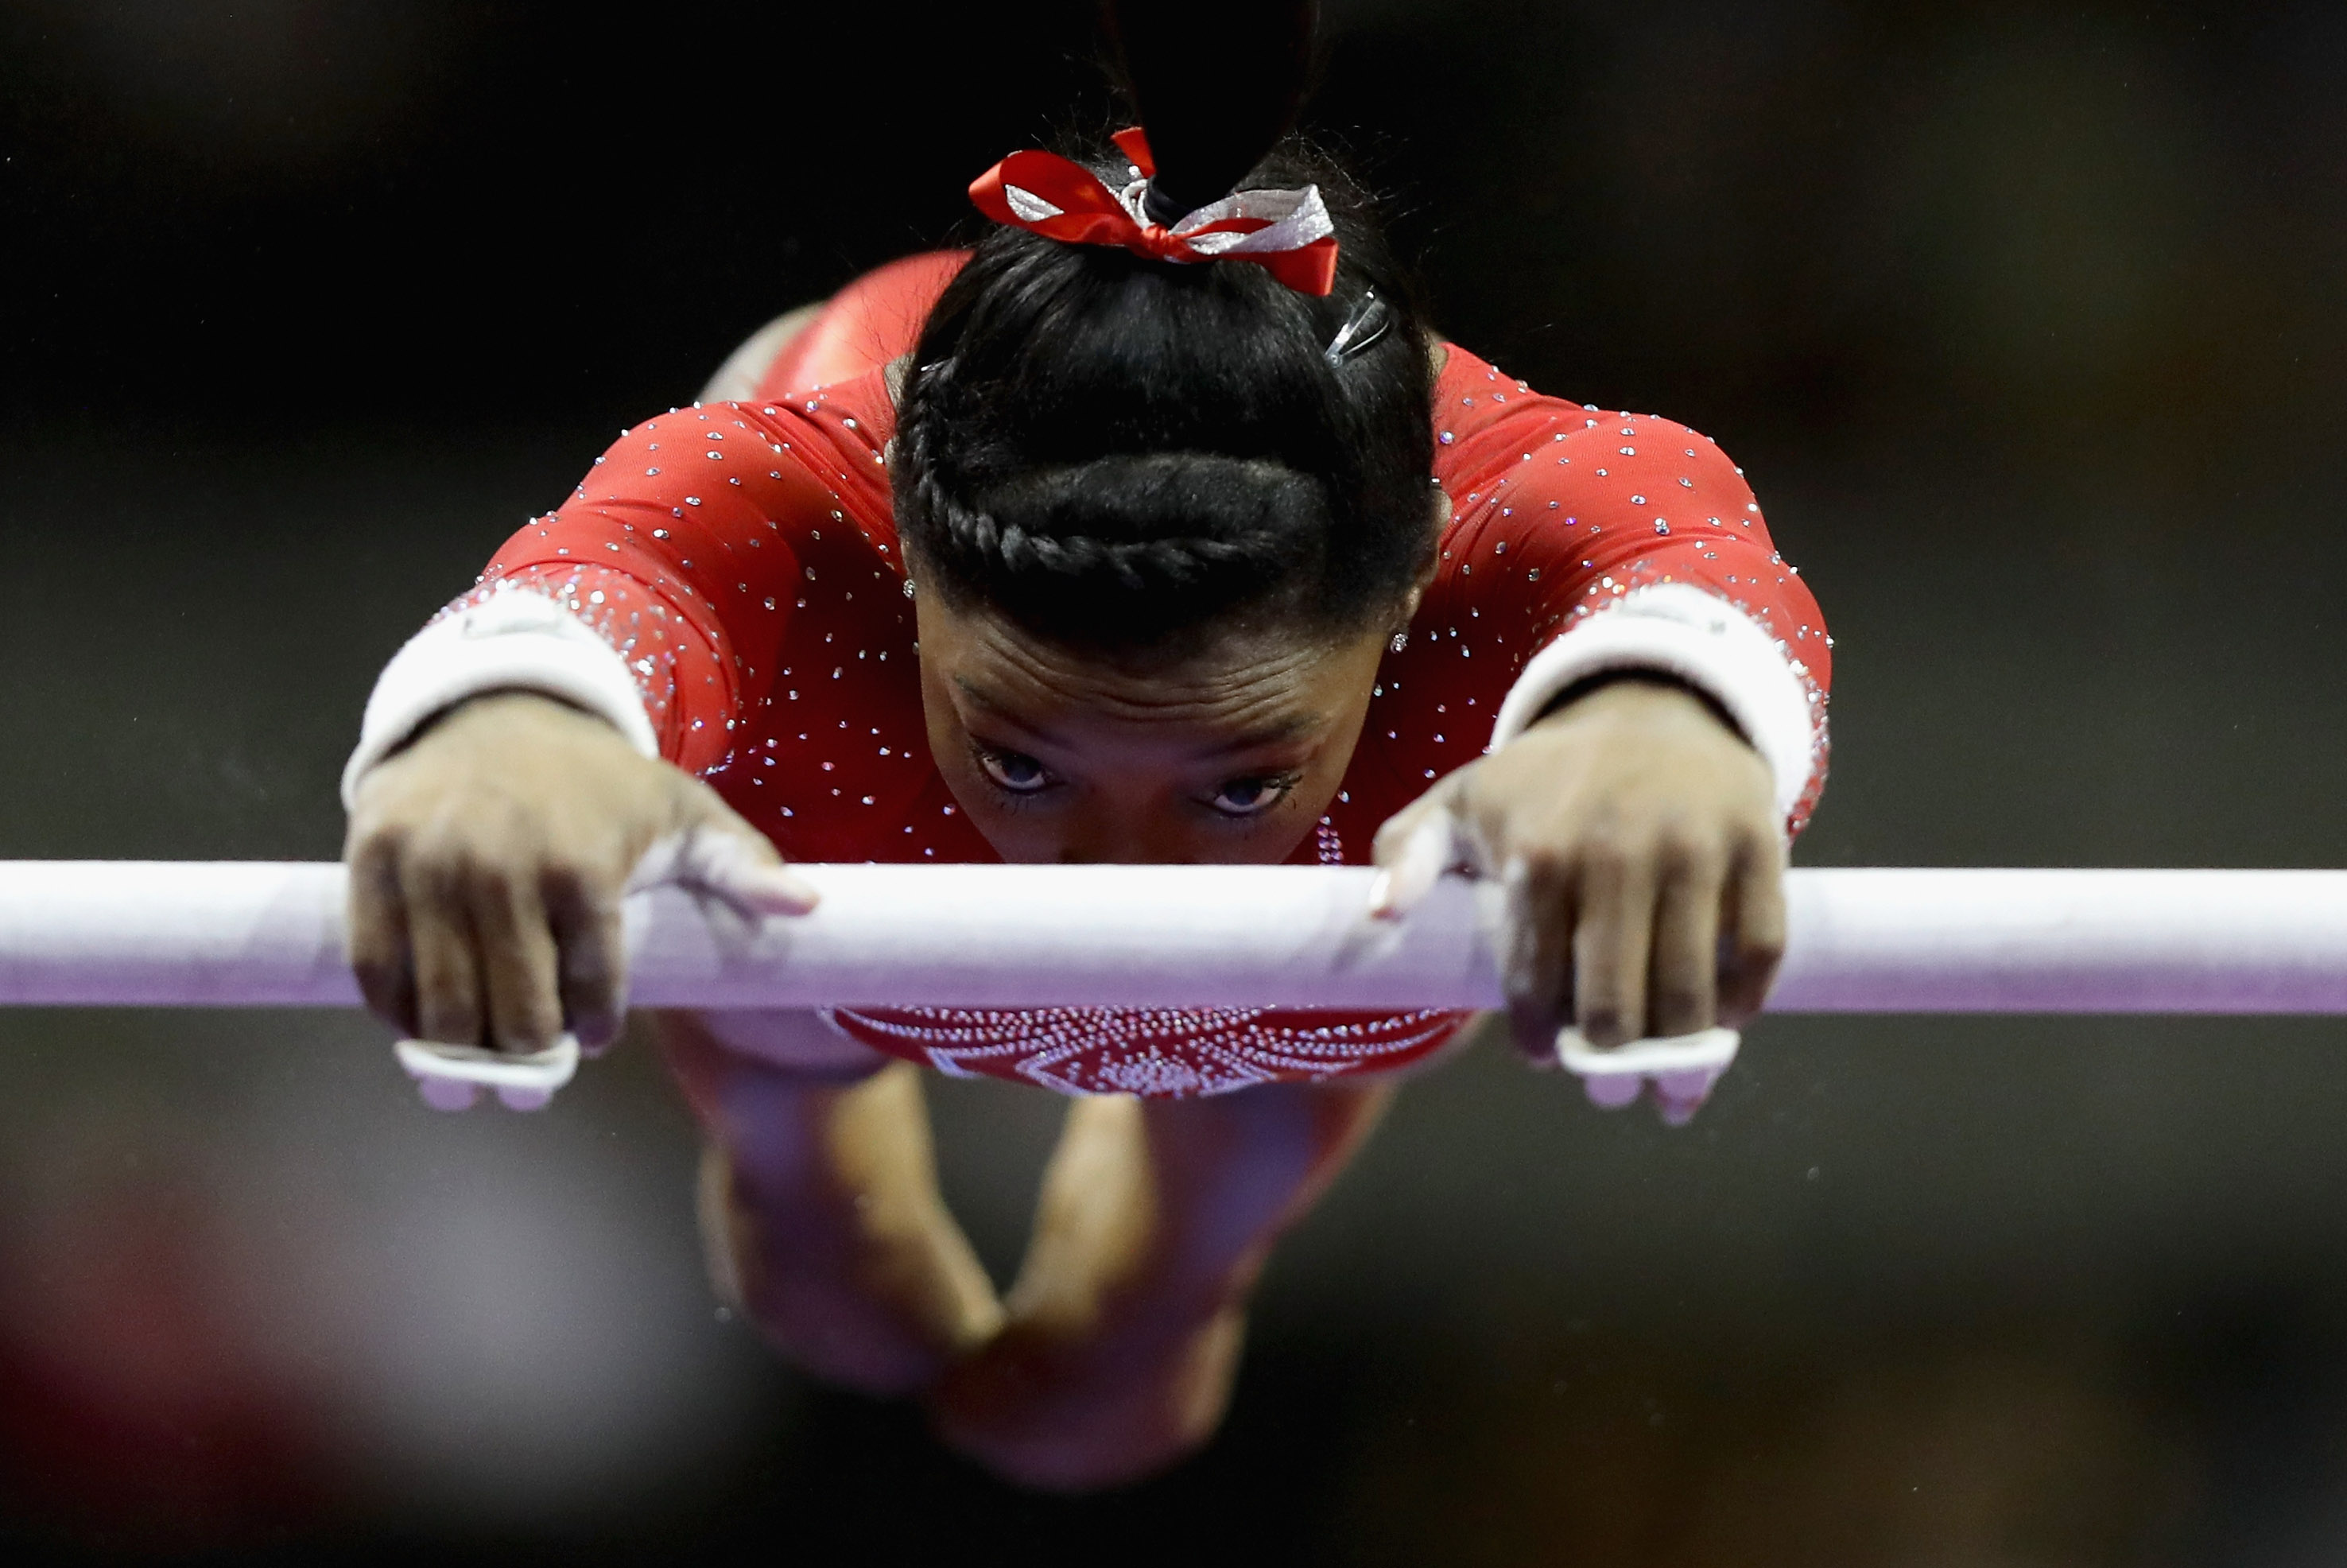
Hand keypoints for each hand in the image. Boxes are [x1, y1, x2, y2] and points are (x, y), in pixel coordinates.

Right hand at [344, 691, 816, 1057]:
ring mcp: (429, 866)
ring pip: (441, 1003)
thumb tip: (809, 907)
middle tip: (537, 1077)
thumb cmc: (600, 781)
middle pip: (513, 1012)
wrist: (494, 710)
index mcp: (584, 865)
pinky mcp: (372, 860)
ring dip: (460, 1054)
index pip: (590, 991)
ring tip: (480, 1073)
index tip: (597, 1038)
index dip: (594, 1029)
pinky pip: (377, 967)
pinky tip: (423, 1030)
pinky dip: (396, 1013)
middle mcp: (501, 869)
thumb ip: (743, 864)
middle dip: (528, 1058)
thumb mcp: (683, 809)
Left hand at [1372, 678, 1784, 1060]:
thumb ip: (1408, 853)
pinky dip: (1744, 1001)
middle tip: (1608, 1083)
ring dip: (1683, 1059)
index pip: (1535, 985)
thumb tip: (1379, 915)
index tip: (1545, 1054)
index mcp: (1540, 856)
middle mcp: (1618, 855)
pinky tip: (1723, 1022)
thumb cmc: (1548, 775)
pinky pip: (1759, 951)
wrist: (1654, 706)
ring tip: (1672, 1086)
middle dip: (1611, 1062)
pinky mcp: (1759, 846)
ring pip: (1691, 992)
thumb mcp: (1463, 798)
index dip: (1540, 1035)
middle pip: (1617, 1005)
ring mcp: (1695, 851)